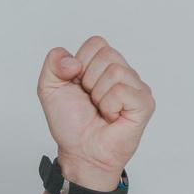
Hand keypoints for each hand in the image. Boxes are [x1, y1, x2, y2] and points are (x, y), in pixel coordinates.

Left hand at [36, 35, 154, 190]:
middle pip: (107, 54)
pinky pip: (122, 91)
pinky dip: (109, 106)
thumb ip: (53, 63)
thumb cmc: (70, 122)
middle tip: (90, 100)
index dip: (80, 64)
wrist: (79, 150)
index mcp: (103, 65)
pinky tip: (111, 117)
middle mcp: (123, 73)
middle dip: (88, 80)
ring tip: (100, 110)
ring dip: (98, 95)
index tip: (77, 86)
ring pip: (115, 71)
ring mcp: (137, 87)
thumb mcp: (49, 88)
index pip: (97, 43)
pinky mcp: (144, 103)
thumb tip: (73, 61)